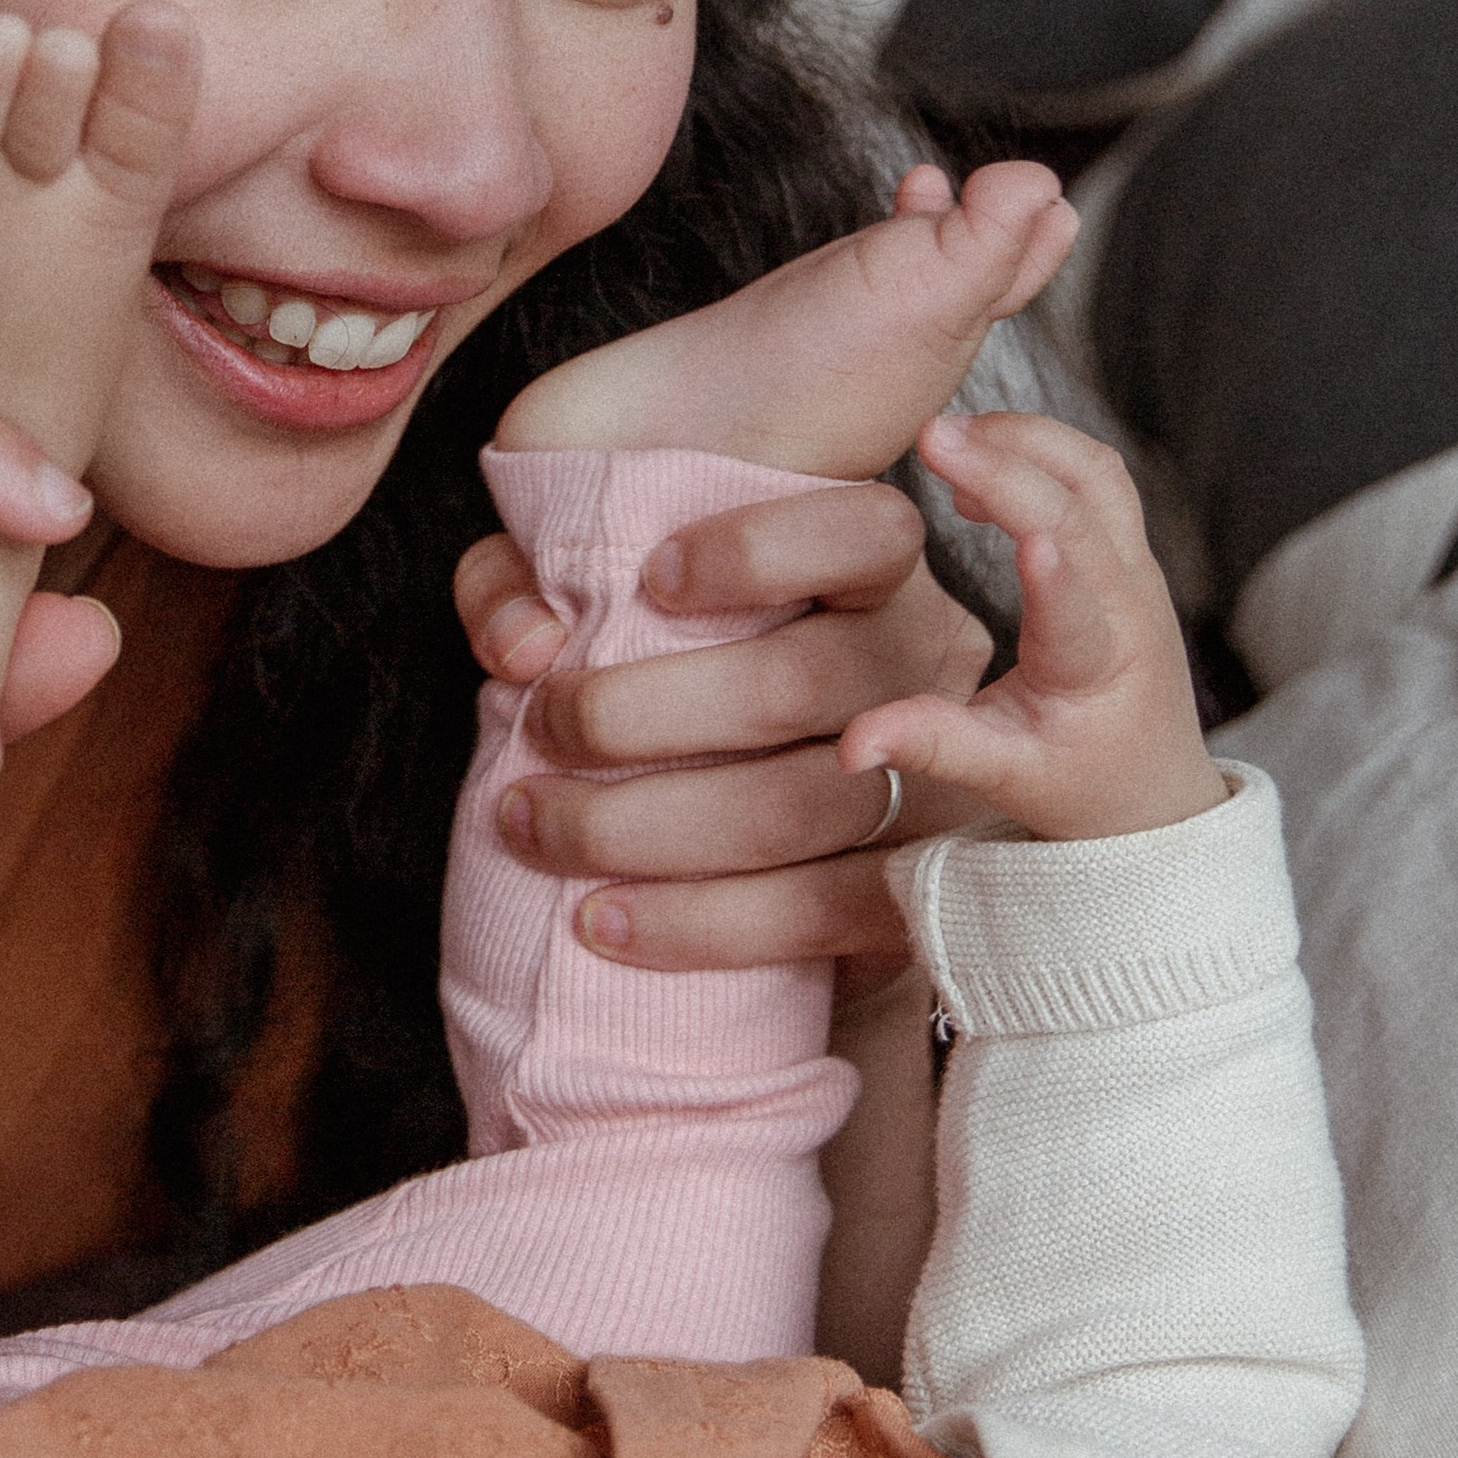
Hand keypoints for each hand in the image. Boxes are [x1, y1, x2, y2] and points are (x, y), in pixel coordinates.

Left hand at [455, 480, 989, 968]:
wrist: (736, 811)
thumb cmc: (662, 665)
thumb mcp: (583, 592)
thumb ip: (523, 581)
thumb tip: (523, 644)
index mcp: (876, 567)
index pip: (861, 533)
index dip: (759, 554)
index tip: (651, 579)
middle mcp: (925, 660)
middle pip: (798, 685)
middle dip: (639, 717)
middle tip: (540, 731)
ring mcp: (935, 777)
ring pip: (797, 810)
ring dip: (644, 831)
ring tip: (537, 830)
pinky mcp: (915, 881)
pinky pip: (818, 913)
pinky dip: (698, 924)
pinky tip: (601, 923)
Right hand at [839, 412, 1222, 840]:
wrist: (1154, 786)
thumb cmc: (1077, 783)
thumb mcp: (1000, 776)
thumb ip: (930, 746)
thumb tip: (852, 747)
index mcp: (1096, 666)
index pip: (1077, 610)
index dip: (1049, 570)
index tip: (1011, 526)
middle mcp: (1131, 603)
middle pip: (1087, 506)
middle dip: (1011, 461)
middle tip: (931, 433)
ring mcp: (1137, 568)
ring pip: (1098, 472)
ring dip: (1028, 440)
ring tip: (949, 438)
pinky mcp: (1128, 550)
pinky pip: (1094, 476)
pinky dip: (1038, 453)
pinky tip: (974, 471)